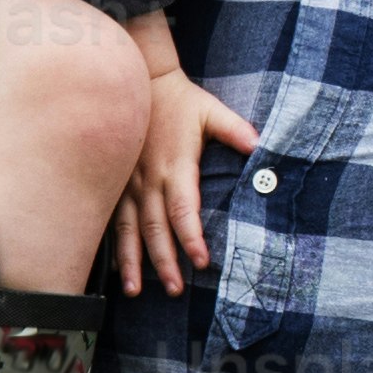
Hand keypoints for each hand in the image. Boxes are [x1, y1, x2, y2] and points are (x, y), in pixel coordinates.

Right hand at [105, 27, 263, 297]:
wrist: (134, 81)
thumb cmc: (177, 100)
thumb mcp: (209, 110)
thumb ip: (234, 129)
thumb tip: (261, 144)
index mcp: (174, 167)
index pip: (183, 210)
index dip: (192, 237)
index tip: (202, 262)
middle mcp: (148, 181)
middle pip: (157, 230)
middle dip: (165, 262)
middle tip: (175, 289)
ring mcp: (126, 185)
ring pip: (130, 231)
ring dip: (134, 262)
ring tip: (137, 290)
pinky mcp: (113, 186)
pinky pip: (112, 222)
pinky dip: (114, 247)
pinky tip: (115, 270)